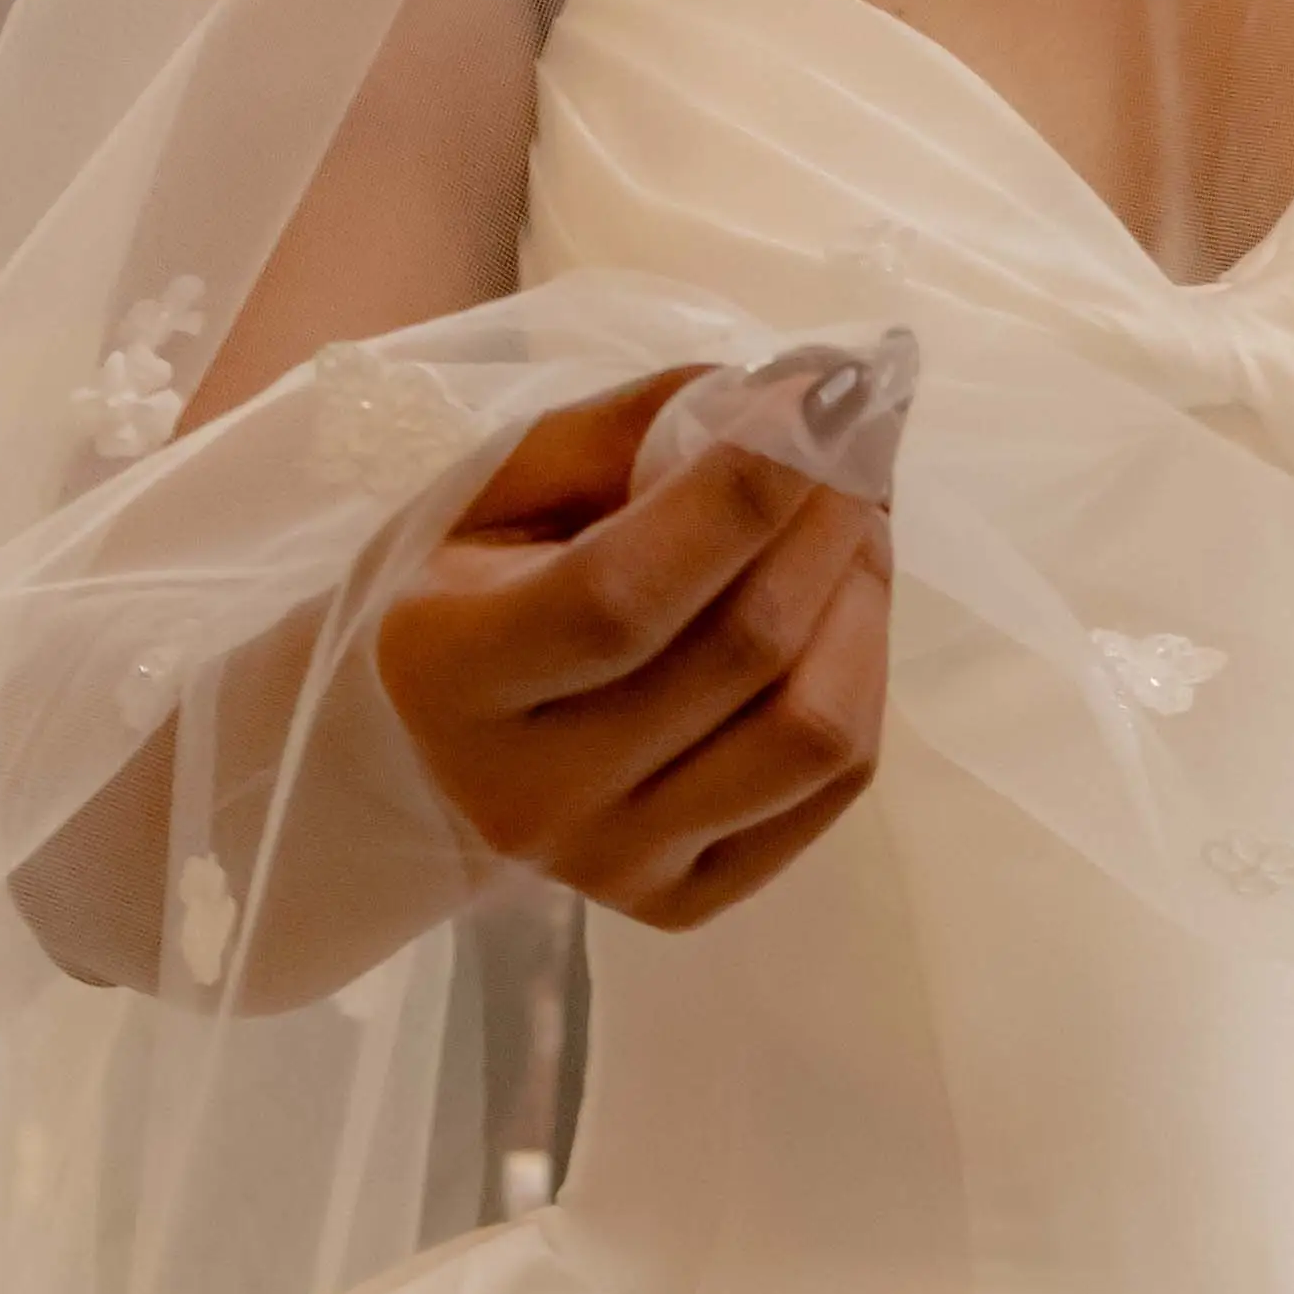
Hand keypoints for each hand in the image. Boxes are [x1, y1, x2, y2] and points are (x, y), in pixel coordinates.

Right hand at [374, 371, 888, 934]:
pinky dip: (862, 675)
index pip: (624, 593)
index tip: (822, 392)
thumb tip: (795, 399)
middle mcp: (527, 796)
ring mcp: (612, 865)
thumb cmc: (469, 582)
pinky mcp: (683, 902)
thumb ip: (631, 430)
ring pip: (814, 731)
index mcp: (447, 674)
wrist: (430, 745)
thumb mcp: (504, 481)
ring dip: (864, 600)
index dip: (743, 490)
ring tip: (853, 525)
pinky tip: (837, 611)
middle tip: (853, 438)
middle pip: (743, 652)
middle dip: (828, 520)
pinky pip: (832, 786)